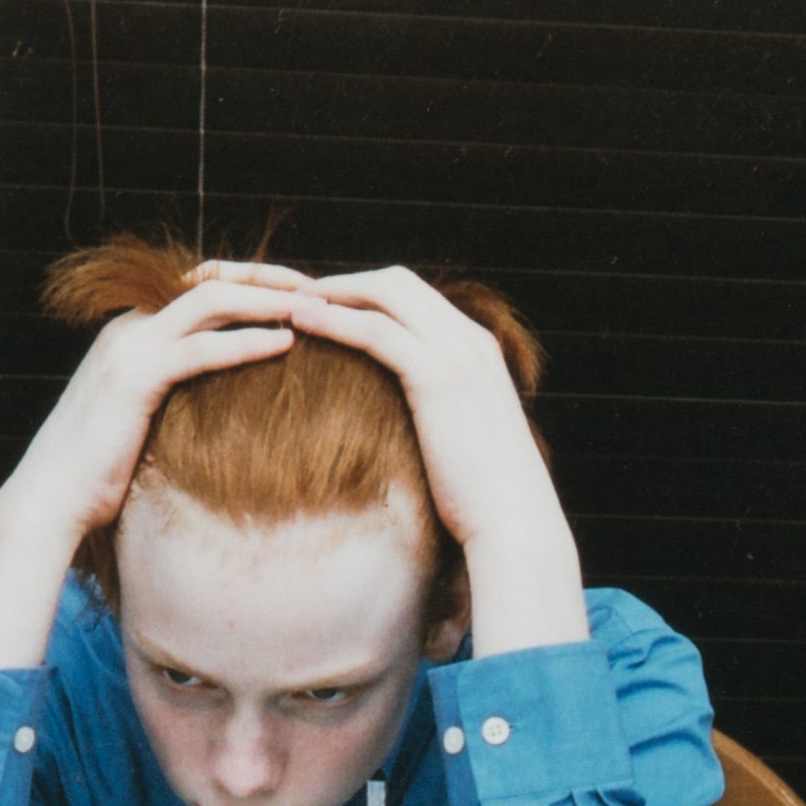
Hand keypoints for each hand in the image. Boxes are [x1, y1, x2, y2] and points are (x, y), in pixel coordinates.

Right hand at [0, 262, 311, 547]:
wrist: (52, 497)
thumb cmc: (99, 471)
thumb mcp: (143, 419)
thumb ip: (176, 395)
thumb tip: (222, 404)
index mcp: (134, 331)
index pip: (201, 284)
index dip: (254, 282)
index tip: (301, 295)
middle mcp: (130, 327)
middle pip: (211, 279)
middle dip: (270, 279)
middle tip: (322, 291)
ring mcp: (129, 348)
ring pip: (210, 301)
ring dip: (268, 301)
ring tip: (315, 310)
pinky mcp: (134, 379)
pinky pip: (200, 349)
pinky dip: (246, 342)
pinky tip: (285, 345)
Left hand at [285, 266, 561, 554]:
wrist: (516, 523)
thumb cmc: (487, 498)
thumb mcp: (467, 441)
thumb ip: (444, 415)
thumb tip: (413, 427)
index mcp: (479, 351)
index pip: (418, 296)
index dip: (368, 293)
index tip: (328, 308)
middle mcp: (472, 341)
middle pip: (399, 282)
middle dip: (346, 283)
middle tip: (300, 299)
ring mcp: (458, 356)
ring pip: (386, 295)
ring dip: (333, 294)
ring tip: (290, 306)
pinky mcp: (437, 379)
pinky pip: (376, 331)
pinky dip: (335, 321)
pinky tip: (303, 327)